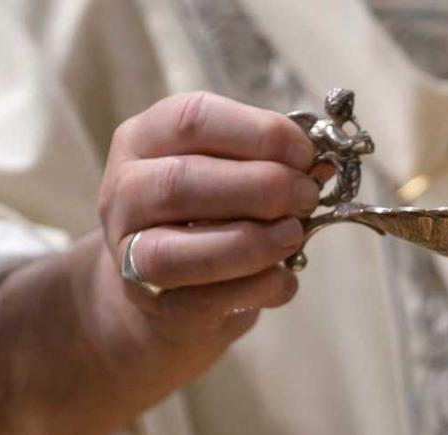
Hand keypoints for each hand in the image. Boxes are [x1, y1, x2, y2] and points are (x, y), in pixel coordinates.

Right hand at [97, 91, 320, 347]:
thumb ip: (266, 164)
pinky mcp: (152, 303)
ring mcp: (129, 251)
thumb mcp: (228, 174)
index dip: (260, 133)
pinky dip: (255, 287)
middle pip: (182, 180)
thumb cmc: (205, 218)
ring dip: (253, 241)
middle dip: (262, 187)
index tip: (305, 153)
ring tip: (294, 234)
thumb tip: (321, 167)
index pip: (193, 119)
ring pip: (178, 248)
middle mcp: (125, 191)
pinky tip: (284, 278)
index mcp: (144, 139)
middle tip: (307, 196)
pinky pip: (203, 299)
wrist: (165, 292)